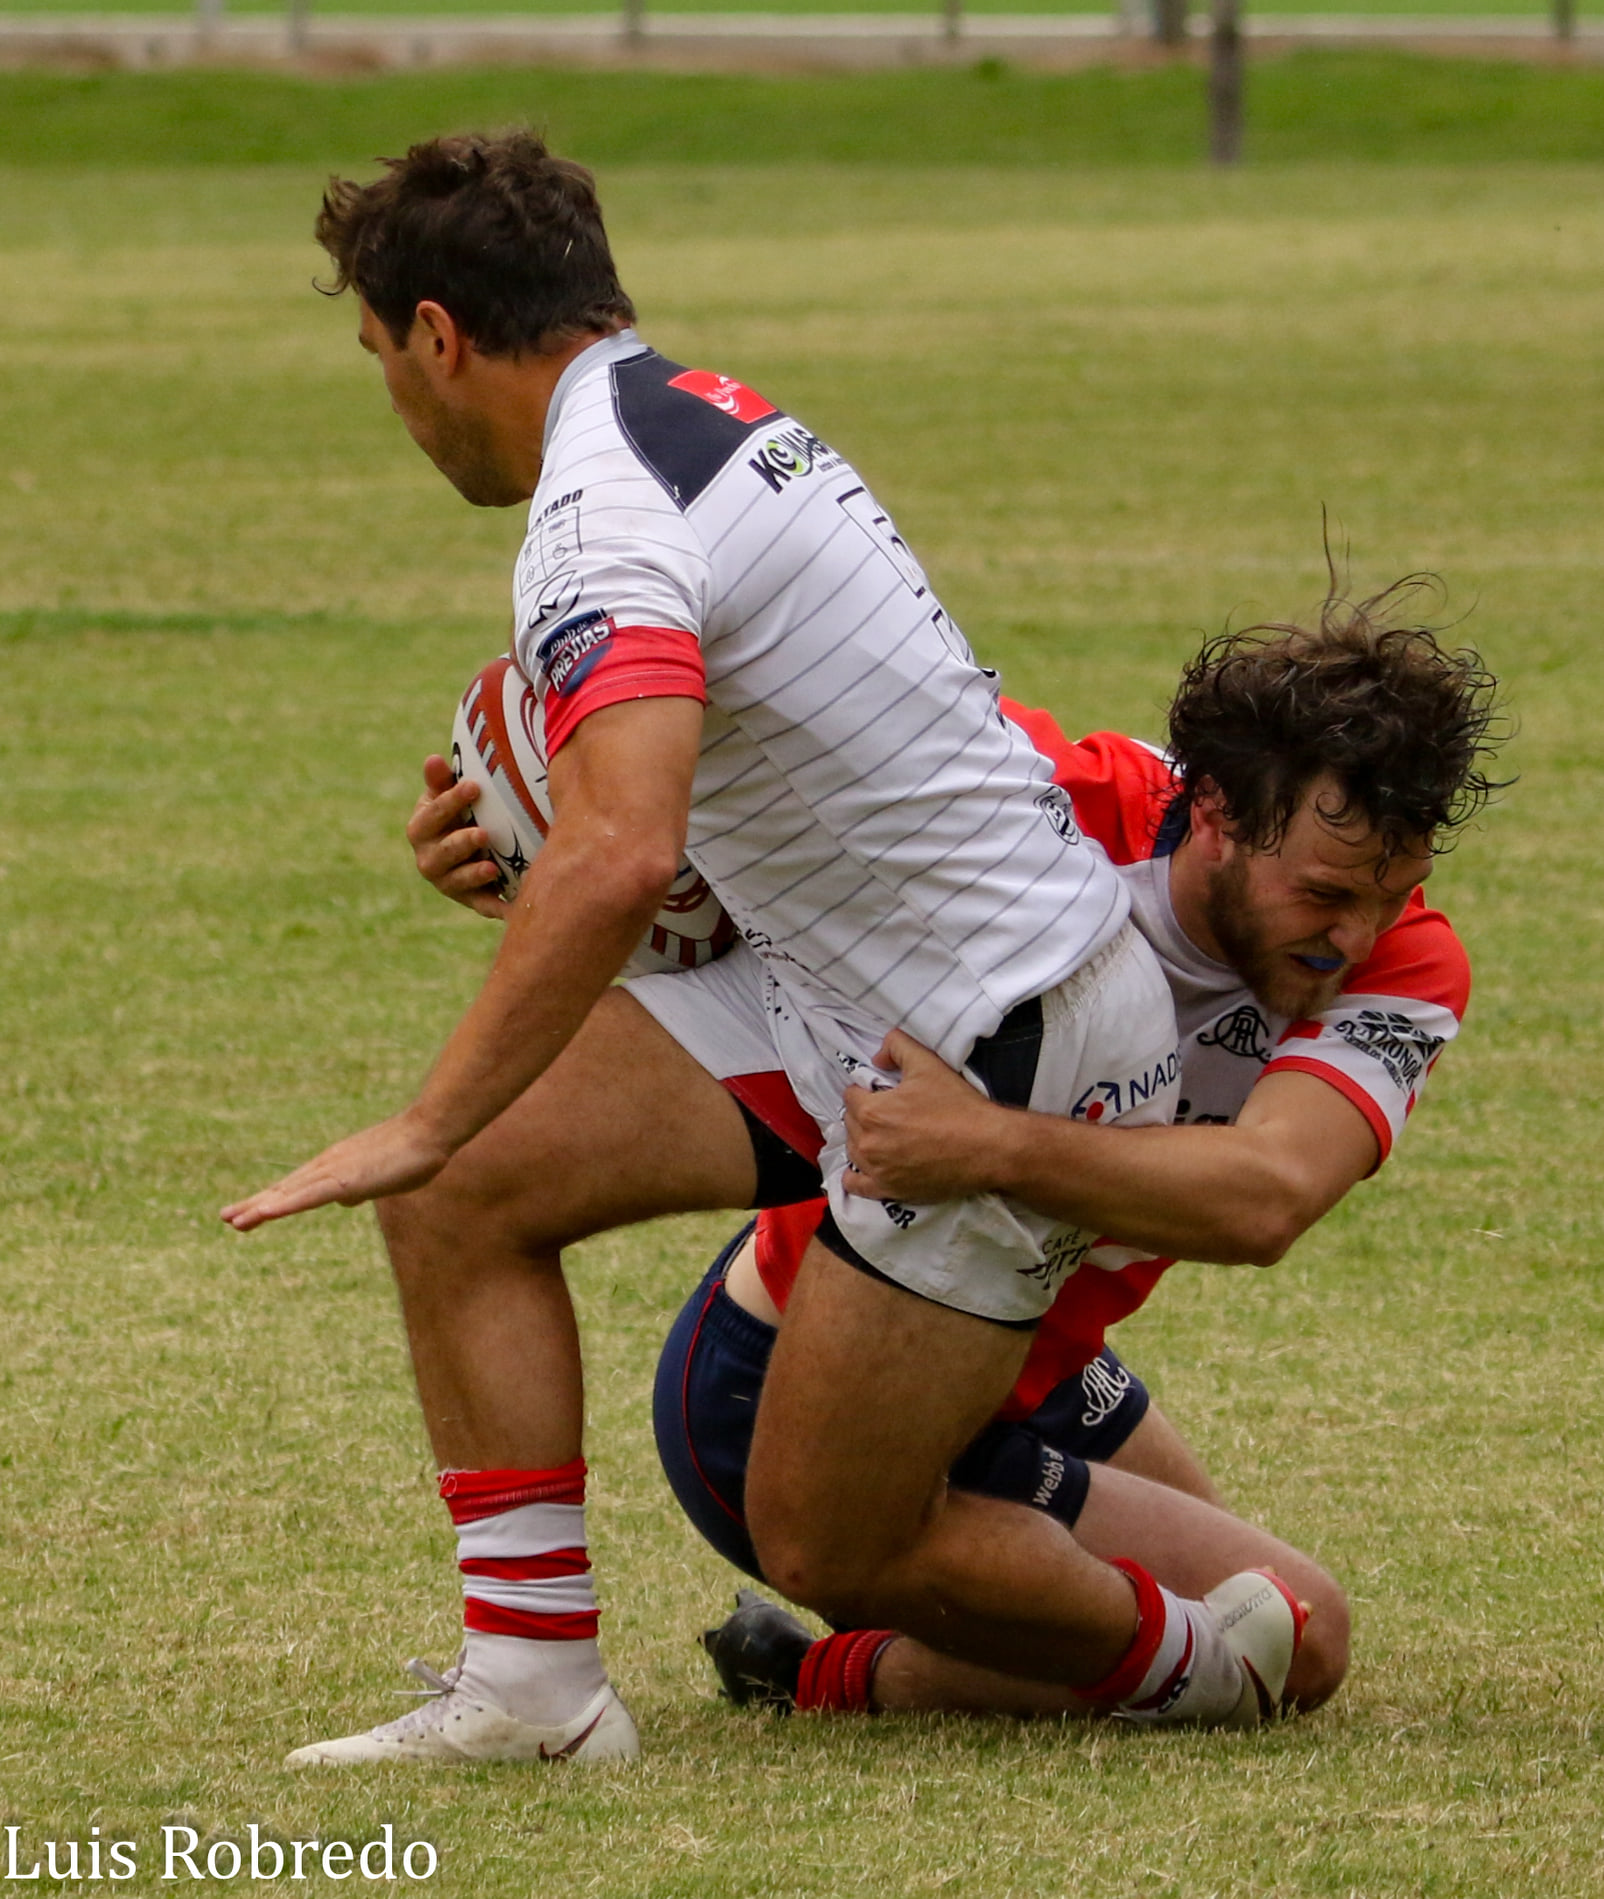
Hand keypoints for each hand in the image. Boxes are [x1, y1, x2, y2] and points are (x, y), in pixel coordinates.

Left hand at [220, 1112, 452, 1231]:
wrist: (429, 1131)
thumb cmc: (411, 1154)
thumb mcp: (380, 1179)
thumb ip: (359, 1188)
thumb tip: (344, 1199)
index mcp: (335, 1167)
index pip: (295, 1187)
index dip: (269, 1200)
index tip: (245, 1211)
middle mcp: (327, 1166)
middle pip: (285, 1189)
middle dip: (254, 1204)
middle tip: (225, 1217)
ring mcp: (334, 1171)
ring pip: (291, 1193)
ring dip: (261, 1206)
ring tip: (234, 1220)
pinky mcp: (345, 1179)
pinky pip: (309, 1195)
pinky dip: (285, 1204)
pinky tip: (265, 1212)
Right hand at [408, 754, 509, 920]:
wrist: (473, 847)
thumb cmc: (460, 812)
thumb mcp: (448, 795)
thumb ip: (442, 781)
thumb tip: (433, 759)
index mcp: (421, 828)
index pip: (432, 814)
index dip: (451, 801)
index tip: (475, 786)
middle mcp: (428, 858)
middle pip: (441, 853)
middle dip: (461, 844)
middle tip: (484, 834)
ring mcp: (448, 882)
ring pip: (456, 882)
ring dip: (473, 875)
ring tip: (492, 868)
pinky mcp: (470, 899)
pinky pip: (482, 905)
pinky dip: (495, 907)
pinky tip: (511, 908)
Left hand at [842, 1029, 1012, 1203]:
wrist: (987, 1148)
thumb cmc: (958, 1106)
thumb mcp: (928, 1063)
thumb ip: (897, 1046)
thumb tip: (878, 1056)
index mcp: (872, 1111)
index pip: (851, 1096)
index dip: (867, 1090)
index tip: (884, 1094)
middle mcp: (868, 1143)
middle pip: (851, 1123)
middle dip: (865, 1115)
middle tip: (890, 1113)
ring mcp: (877, 1170)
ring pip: (854, 1150)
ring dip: (863, 1141)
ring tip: (884, 1137)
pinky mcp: (889, 1191)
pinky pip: (856, 1186)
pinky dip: (855, 1177)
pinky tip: (863, 1170)